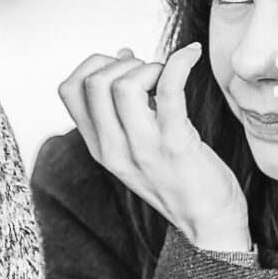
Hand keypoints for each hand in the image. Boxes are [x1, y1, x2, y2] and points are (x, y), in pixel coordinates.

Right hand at [58, 44, 250, 252]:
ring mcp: (143, 148)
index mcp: (100, 148)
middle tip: (150, 72)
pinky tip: (192, 55)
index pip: (69, 91)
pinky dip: (180, 63)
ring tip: (168, 76)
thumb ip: (123, 109)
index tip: (122, 66)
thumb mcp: (135, 148)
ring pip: (124, 84)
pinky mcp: (176, 144)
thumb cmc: (180, 179)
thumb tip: (123, 55)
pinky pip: (169, 90)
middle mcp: (113, 149)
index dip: (93, 65)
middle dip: (123, 62)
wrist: (209, 223)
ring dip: (150, 66)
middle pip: (94, 82)